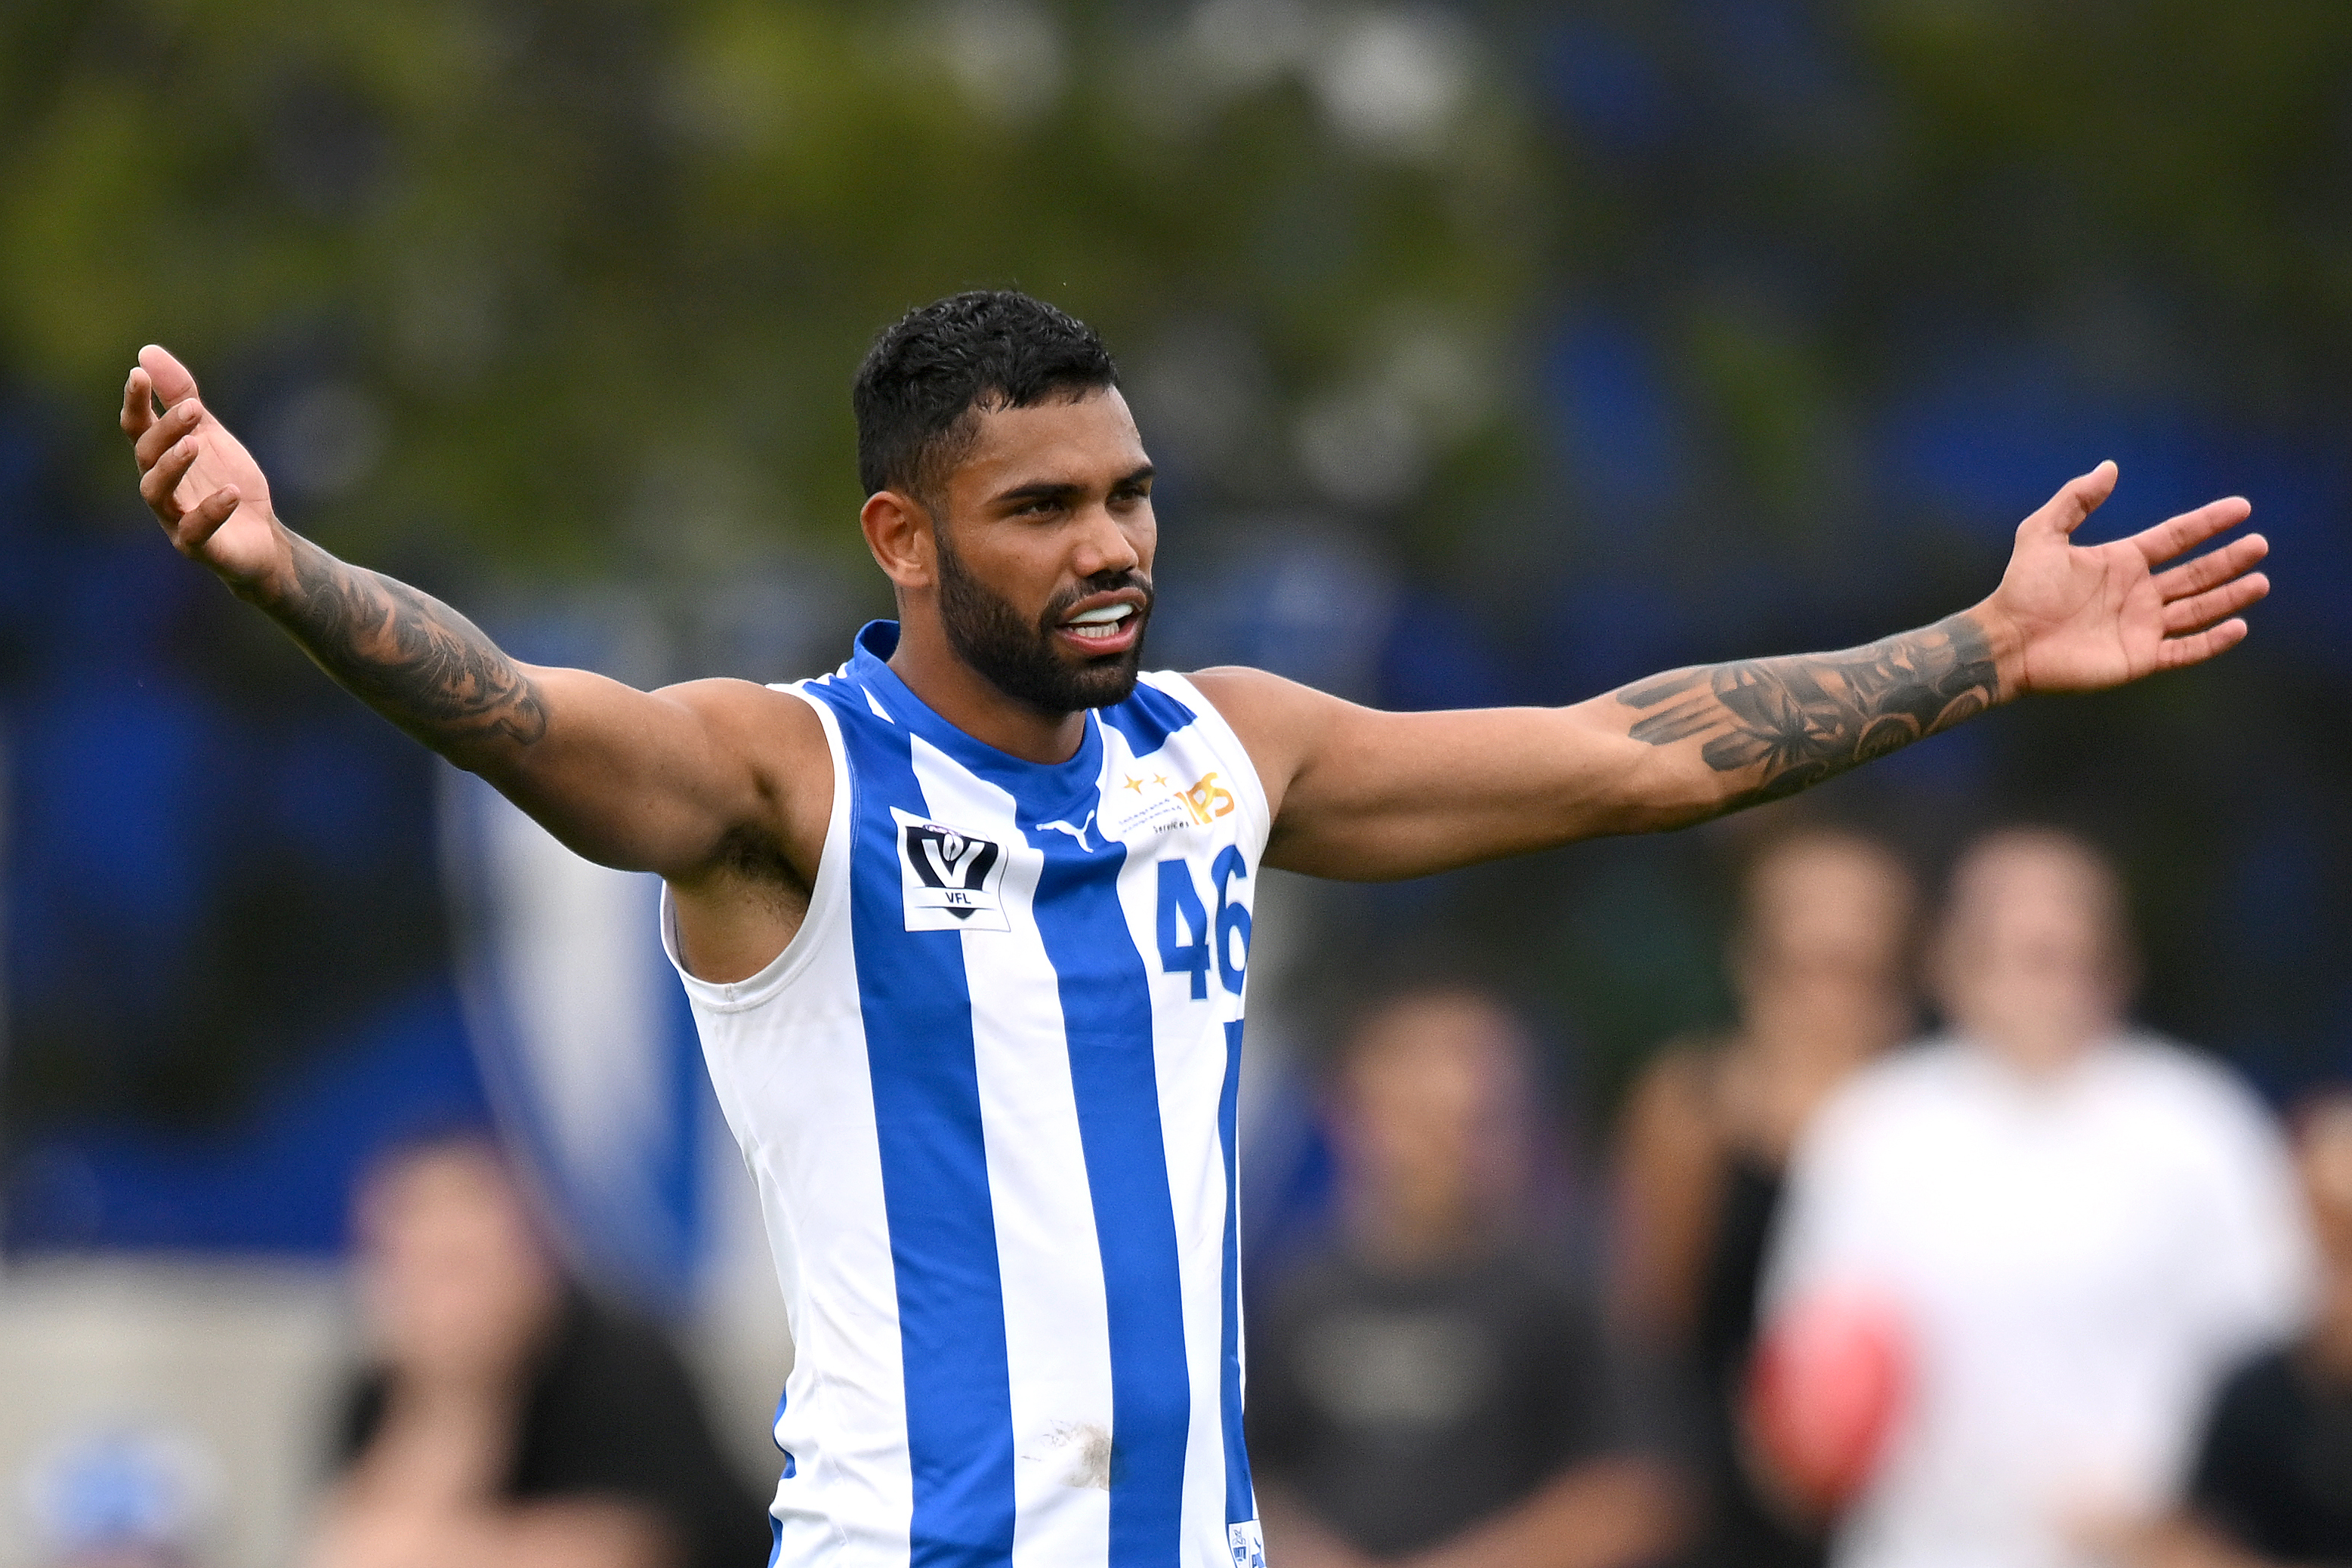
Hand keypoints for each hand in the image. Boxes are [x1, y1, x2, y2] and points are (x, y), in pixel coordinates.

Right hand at [122, 344, 286, 590]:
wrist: (262, 540)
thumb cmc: (227, 483)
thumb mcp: (210, 435)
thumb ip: (181, 397)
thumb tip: (147, 352)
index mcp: (161, 458)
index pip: (138, 427)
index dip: (135, 401)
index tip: (138, 373)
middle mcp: (161, 487)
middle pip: (147, 454)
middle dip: (167, 429)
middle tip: (194, 407)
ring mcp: (174, 518)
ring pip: (157, 492)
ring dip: (173, 466)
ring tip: (196, 444)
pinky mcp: (198, 546)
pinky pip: (196, 530)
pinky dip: (211, 510)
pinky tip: (231, 491)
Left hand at [1982, 461, 2269, 694]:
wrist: (2007, 640)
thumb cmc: (2020, 588)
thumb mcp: (2042, 533)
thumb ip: (2075, 500)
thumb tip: (2109, 466)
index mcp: (2122, 561)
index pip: (2175, 537)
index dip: (2208, 523)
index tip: (2241, 507)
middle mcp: (2138, 592)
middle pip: (2195, 573)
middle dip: (2228, 560)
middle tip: (2259, 544)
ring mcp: (2141, 626)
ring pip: (2197, 610)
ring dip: (2230, 597)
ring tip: (2260, 582)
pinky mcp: (2139, 658)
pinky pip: (2184, 650)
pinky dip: (2212, 641)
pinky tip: (2238, 627)